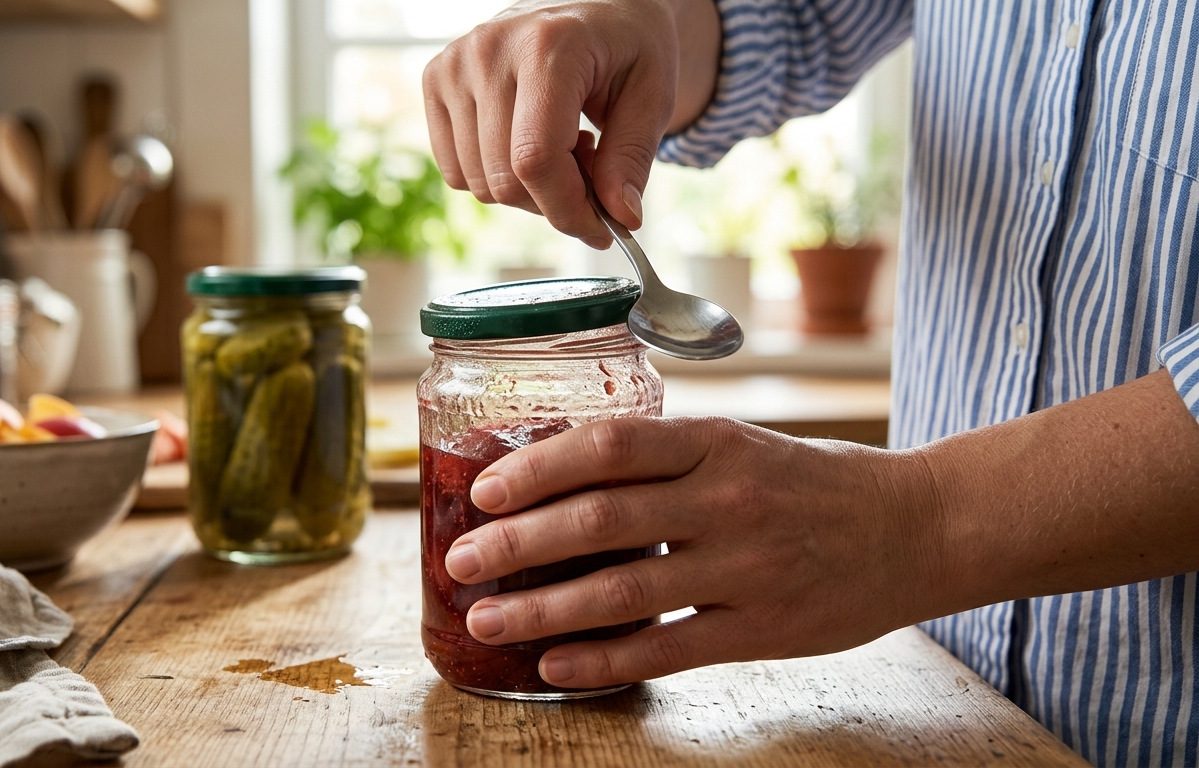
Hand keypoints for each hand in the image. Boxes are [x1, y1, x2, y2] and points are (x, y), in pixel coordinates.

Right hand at [422, 0, 719, 246]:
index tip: (601, 229)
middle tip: (590, 173)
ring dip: (526, 190)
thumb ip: (632, 158)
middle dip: (554, 202)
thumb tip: (619, 218)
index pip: (535, 159)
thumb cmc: (626, 47)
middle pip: (504, 180)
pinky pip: (456, 172)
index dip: (567, 210)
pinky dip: (494, 176)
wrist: (594, 6)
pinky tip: (525, 143)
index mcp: (549, 47)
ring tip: (562, 147)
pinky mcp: (436, 80)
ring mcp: (455, 65)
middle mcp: (490, 51)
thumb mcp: (652, 96)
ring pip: (479, 183)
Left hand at [443, 417, 946, 689]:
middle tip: (460, 560)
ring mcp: (746, 568)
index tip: (485, 489)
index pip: (610, 446)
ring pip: (624, 590)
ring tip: (486, 620)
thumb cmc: (817, 483)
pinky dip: (603, 658)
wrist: (920, 527)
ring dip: (543, 609)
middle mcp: (728, 499)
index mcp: (718, 442)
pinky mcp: (764, 628)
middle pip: (601, 519)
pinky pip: (667, 648)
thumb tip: (566, 469)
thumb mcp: (746, 443)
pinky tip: (555, 665)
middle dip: (518, 543)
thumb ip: (669, 458)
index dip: (538, 468)